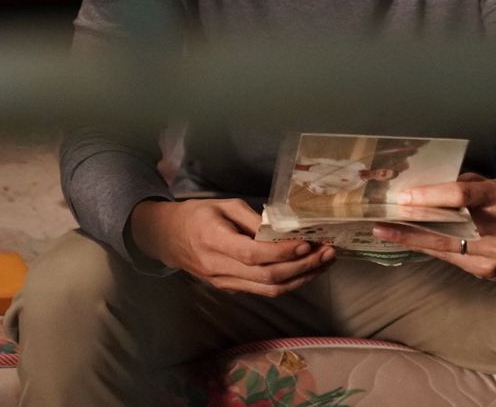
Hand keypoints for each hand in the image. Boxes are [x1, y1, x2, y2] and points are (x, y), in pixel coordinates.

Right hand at [130, 198, 335, 297]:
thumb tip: (282, 228)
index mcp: (215, 241)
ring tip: (325, 263)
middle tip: (327, 252)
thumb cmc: (196, 215)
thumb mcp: (222, 205)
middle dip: (302, 267)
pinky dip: (288, 282)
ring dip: (301, 279)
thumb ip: (251, 218)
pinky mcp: (231, 289)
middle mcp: (220, 268)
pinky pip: (264, 290)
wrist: (168, 238)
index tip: (307, 242)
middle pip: (267, 277)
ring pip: (270, 289)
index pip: (254, 254)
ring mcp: (225, 283)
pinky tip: (306, 270)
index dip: (283, 252)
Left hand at [371, 173, 495, 280]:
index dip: (430, 196)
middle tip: (381, 221)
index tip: (404, 198)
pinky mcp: (486, 271)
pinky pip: (450, 258)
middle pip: (448, 228)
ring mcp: (493, 255)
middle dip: (411, 225)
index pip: (461, 196)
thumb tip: (422, 188)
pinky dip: (427, 248)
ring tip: (384, 233)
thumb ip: (461, 185)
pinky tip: (407, 242)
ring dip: (411, 240)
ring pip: (444, 247)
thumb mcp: (491, 186)